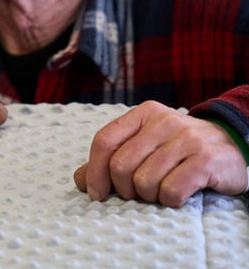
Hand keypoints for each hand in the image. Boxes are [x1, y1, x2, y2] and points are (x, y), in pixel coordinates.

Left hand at [73, 100, 248, 206]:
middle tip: (136, 194)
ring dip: (148, 196)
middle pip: (120, 165)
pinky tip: (178, 195)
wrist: (232, 146)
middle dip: (123, 189)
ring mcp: (186, 138)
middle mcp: (163, 121)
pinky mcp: (205, 159)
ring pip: (144, 181)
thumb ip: (112, 158)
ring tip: (160, 192)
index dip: (94, 170)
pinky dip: (169, 200)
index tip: (96, 193)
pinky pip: (171, 191)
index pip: (104, 140)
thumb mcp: (145, 146)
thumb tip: (80, 179)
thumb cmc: (179, 150)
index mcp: (143, 114)